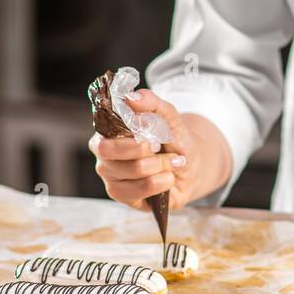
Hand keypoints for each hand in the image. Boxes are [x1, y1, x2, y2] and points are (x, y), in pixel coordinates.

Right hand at [90, 88, 198, 211]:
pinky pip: (137, 192)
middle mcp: (104, 157)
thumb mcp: (168, 116)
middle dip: (143, 151)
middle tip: (161, 149)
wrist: (189, 164)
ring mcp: (112, 179)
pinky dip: (159, 183)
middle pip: (111, 154)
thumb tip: (132, 97)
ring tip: (172, 162)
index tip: (153, 137)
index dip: (129, 138)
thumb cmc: (172, 138)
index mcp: (108, 134)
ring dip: (158, 166)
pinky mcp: (123, 196)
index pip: (105, 136)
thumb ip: (151, 103)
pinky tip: (168, 178)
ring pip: (130, 172)